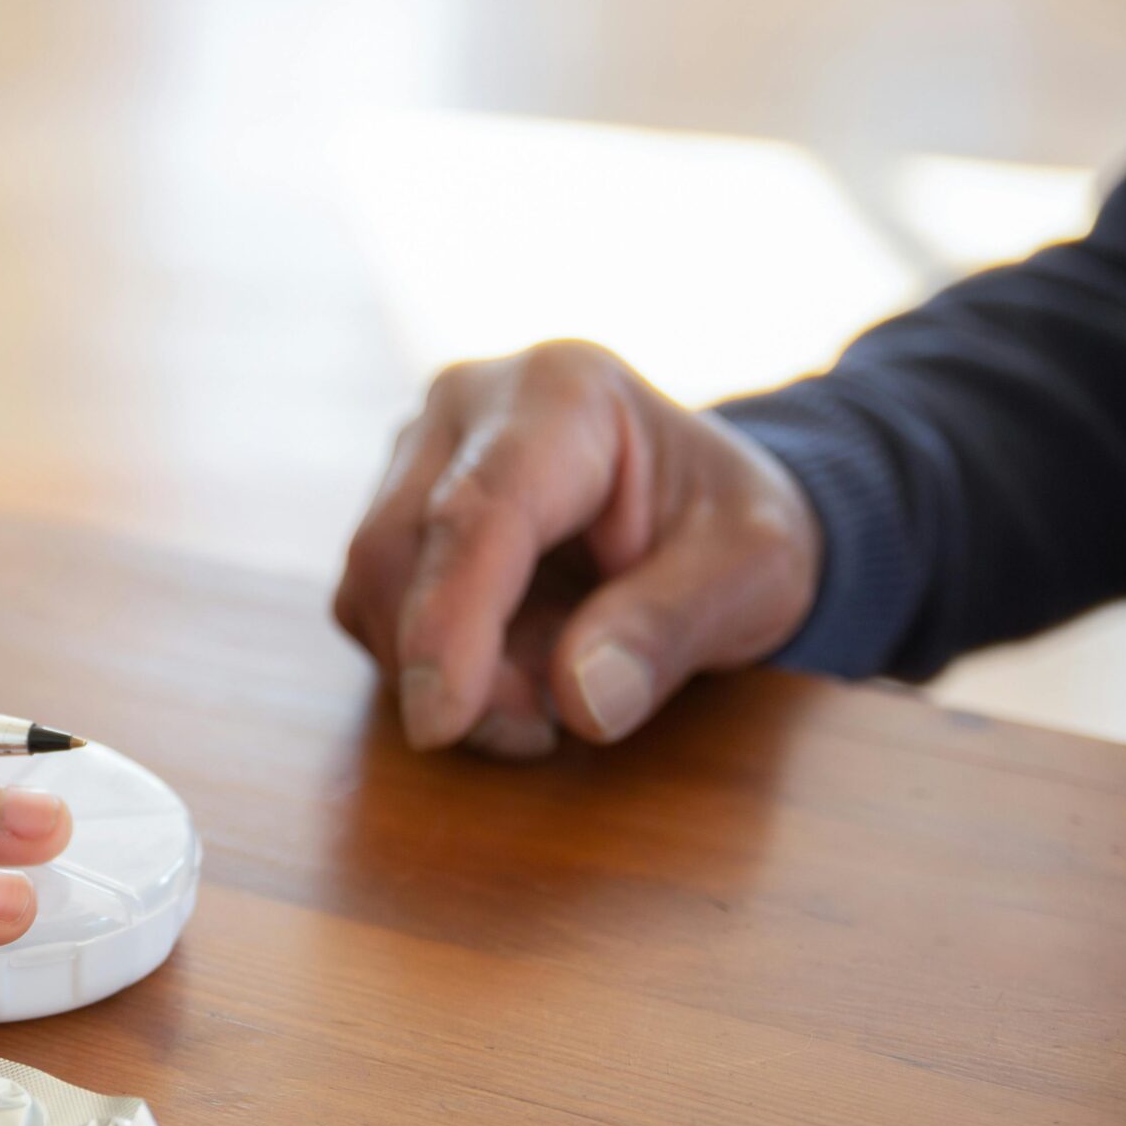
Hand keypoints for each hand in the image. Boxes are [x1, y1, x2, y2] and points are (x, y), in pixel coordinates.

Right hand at [333, 341, 823, 756]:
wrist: (700, 511)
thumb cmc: (730, 530)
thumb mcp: (754, 573)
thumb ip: (672, 627)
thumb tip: (579, 700)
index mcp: (563, 394)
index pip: (478, 512)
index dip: (449, 621)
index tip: (440, 723)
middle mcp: (466, 406)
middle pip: (397, 551)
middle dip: (452, 667)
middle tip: (541, 731)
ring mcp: (415, 457)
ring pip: (370, 589)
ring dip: (440, 675)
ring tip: (542, 698)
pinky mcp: (392, 515)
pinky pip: (372, 611)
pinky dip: (428, 666)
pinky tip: (508, 670)